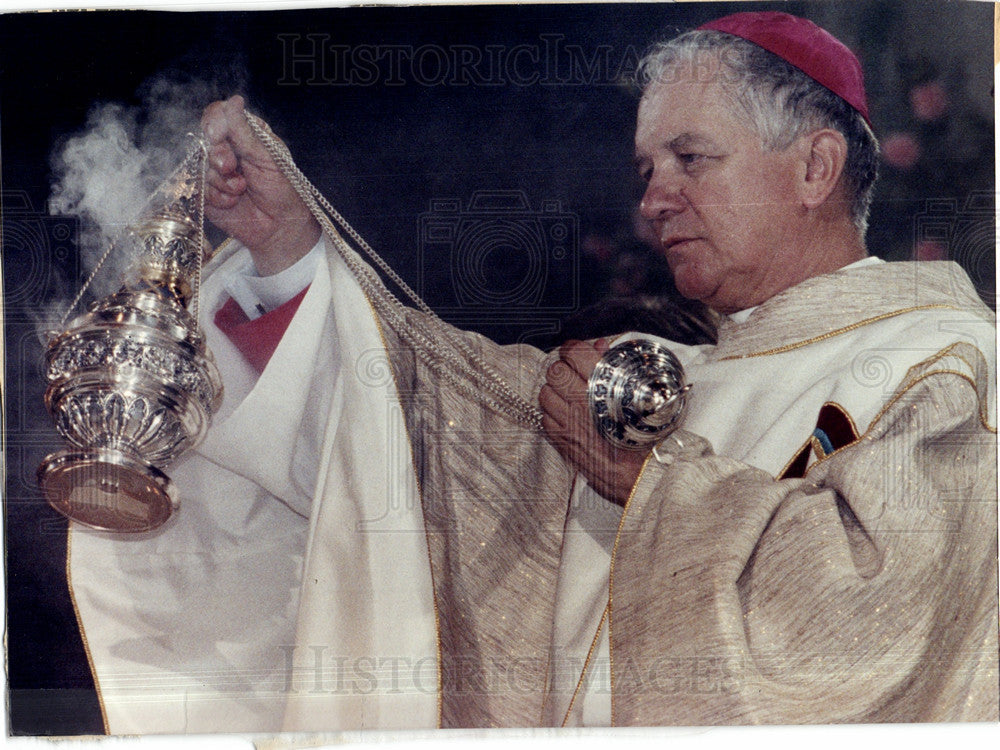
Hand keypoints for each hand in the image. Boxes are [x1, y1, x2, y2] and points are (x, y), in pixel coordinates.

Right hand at [201, 95, 320, 274]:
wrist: (281, 227)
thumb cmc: (283, 191)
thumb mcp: (268, 158)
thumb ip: (245, 132)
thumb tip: (234, 101)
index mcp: (244, 134)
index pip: (218, 115)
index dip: (213, 123)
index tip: (217, 135)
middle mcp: (227, 150)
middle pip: (204, 139)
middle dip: (217, 155)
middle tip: (231, 167)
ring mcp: (215, 172)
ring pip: (200, 165)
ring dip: (220, 180)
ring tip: (241, 190)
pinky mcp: (207, 193)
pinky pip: (199, 188)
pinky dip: (217, 196)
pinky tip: (233, 202)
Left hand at [539, 339, 650, 505]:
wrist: (644, 476)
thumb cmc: (650, 435)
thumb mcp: (644, 393)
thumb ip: (618, 365)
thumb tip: (599, 346)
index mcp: (605, 386)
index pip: (574, 353)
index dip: (574, 349)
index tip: (578, 352)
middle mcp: (583, 402)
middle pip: (555, 371)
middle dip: (563, 368)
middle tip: (574, 373)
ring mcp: (569, 422)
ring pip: (545, 392)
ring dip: (554, 390)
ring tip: (569, 394)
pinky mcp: (562, 441)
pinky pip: (545, 417)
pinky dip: (552, 413)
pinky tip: (567, 415)